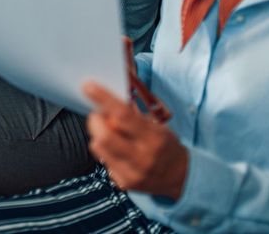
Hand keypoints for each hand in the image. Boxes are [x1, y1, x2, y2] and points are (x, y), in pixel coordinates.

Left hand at [83, 81, 187, 200]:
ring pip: (98, 147)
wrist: (180, 177)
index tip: (88, 86)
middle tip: (99, 114)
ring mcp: (132, 173)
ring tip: (109, 131)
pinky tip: (117, 149)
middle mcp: (142, 157)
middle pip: (104, 136)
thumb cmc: (165, 145)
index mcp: (153, 137)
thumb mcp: (156, 125)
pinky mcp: (124, 183)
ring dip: (98, 134)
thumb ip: (132, 114)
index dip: (103, 99)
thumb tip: (108, 99)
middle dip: (95, 120)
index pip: (123, 115)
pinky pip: (103, 160)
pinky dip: (105, 150)